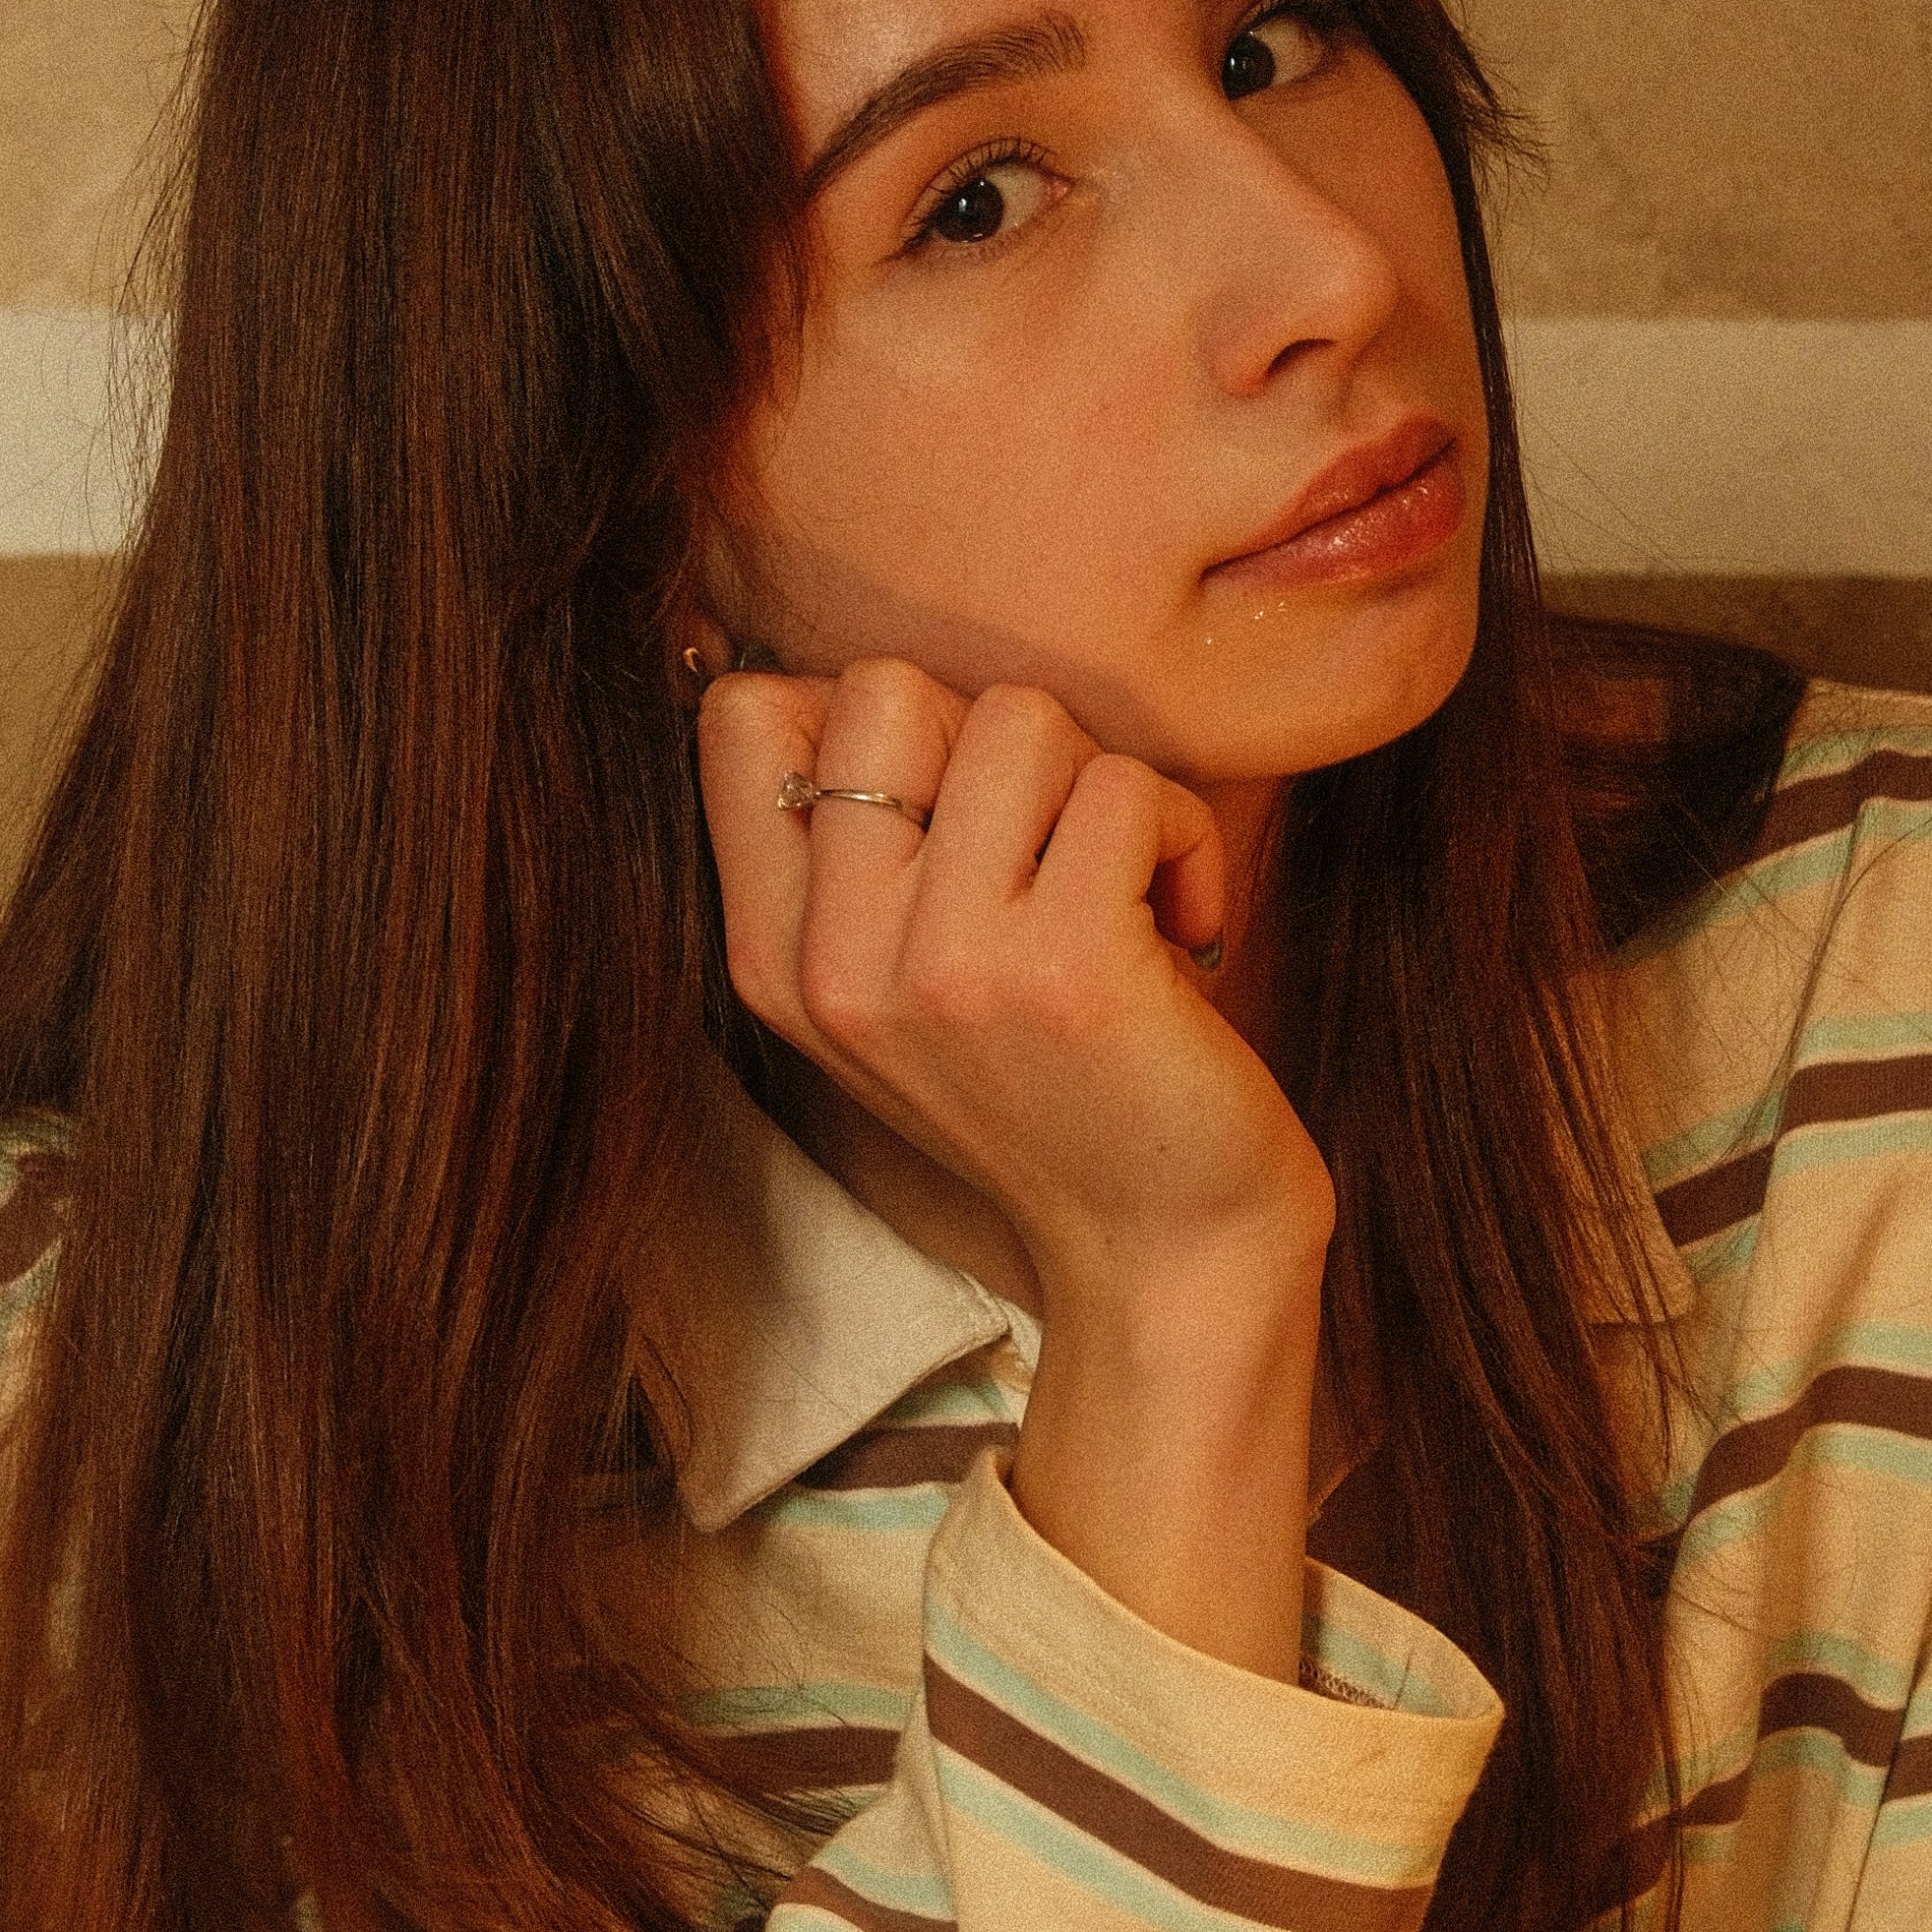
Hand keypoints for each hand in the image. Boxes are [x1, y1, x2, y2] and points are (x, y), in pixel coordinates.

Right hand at [699, 657, 1325, 1313]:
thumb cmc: (1056, 1086)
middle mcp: (834, 967)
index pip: (746, 716)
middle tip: (1052, 843)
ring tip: (1120, 884)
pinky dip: (1183, 838)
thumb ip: (858, 853)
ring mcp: (944, 972)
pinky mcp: (1067, 973)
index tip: (953, 812)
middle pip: (884, 686)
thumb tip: (850, 678)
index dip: (875, 721)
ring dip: (1102, 782)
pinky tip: (1185, 927)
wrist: (1166, 1253)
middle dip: (997, 735)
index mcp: (773, 959)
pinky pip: (1129, 788)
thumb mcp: (902, 988)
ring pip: (1021, 718)